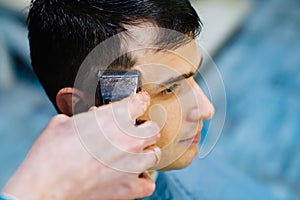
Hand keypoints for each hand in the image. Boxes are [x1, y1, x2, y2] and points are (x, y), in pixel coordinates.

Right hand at [2, 92, 160, 199]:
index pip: (139, 102)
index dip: (139, 100)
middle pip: (152, 128)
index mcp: (113, 118)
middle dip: (144, 128)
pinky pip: (149, 183)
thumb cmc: (50, 155)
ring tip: (135, 153)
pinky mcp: (129, 188)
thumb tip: (87, 119)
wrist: (44, 187)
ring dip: (146, 151)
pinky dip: (143, 179)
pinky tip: (133, 176)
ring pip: (155, 153)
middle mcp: (128, 140)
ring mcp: (132, 164)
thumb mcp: (63, 123)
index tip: (139, 101)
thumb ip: (82, 118)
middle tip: (134, 131)